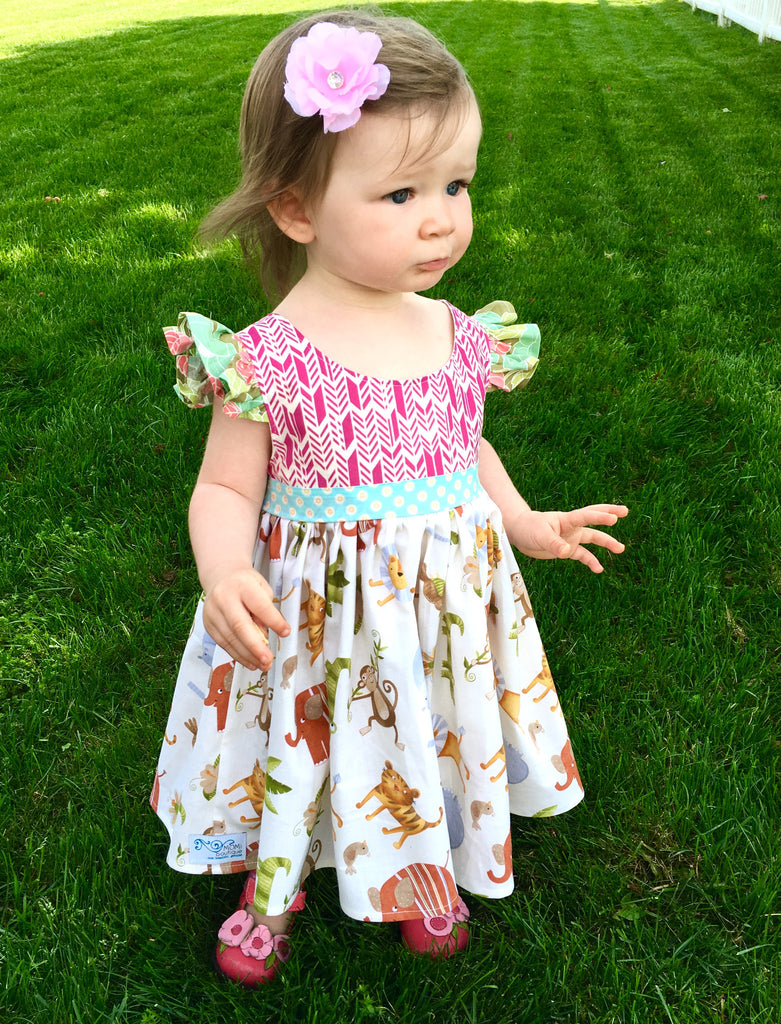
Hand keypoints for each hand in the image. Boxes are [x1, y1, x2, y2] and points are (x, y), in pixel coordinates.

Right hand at [202, 566, 290, 669]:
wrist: (221, 577)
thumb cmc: (246, 584)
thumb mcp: (262, 589)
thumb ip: (266, 610)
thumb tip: (265, 636)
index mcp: (242, 585)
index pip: (259, 606)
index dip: (273, 621)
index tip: (286, 632)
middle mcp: (224, 598)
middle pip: (239, 625)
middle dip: (255, 646)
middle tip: (268, 660)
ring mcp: (213, 612)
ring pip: (230, 638)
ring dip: (248, 655)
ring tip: (263, 664)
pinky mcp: (209, 625)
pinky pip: (224, 644)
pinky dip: (238, 655)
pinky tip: (250, 661)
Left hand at [507, 504, 628, 572]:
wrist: (519, 533)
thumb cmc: (528, 528)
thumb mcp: (540, 536)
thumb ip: (554, 543)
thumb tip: (567, 552)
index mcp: (566, 520)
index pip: (586, 516)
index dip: (600, 516)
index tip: (614, 518)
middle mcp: (572, 527)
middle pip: (594, 518)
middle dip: (609, 513)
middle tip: (625, 512)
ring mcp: (571, 537)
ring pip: (592, 538)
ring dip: (606, 542)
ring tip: (621, 548)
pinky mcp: (567, 549)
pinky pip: (583, 555)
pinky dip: (591, 561)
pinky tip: (599, 569)